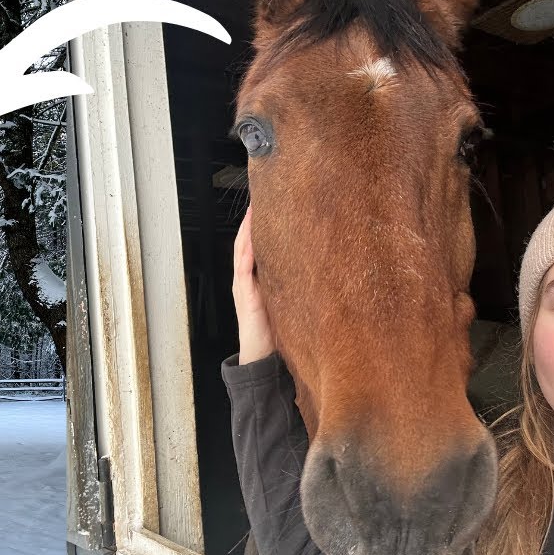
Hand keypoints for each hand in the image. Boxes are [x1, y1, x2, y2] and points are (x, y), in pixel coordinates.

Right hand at [232, 206, 276, 362]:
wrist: (261, 357)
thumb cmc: (273, 331)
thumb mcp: (284, 301)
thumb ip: (290, 284)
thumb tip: (311, 266)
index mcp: (255, 279)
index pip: (254, 245)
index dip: (258, 225)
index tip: (270, 205)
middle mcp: (246, 279)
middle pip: (245, 242)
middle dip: (251, 220)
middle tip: (260, 197)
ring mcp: (243, 285)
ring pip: (241, 250)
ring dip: (246, 229)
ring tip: (253, 209)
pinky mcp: (245, 295)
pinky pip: (244, 267)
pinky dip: (246, 250)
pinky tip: (252, 236)